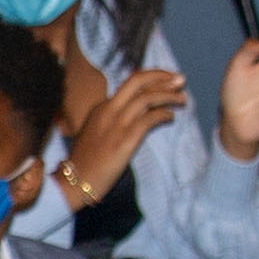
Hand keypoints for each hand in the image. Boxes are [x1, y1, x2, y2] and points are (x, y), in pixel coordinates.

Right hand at [61, 66, 186, 202]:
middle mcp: (109, 110)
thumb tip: (134, 116)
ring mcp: (116, 124)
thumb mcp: (92, 132)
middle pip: (138, 81)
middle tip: (180, 79)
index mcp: (101, 107)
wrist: (74, 181)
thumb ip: (109, 120)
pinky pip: (150, 118)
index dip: (152, 80)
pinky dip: (164, 115)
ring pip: (148, 98)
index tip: (166, 82)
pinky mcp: (125, 139)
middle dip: (163, 76)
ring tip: (183, 99)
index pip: (130, 84)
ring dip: (170, 95)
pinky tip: (170, 117)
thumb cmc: (85, 161)